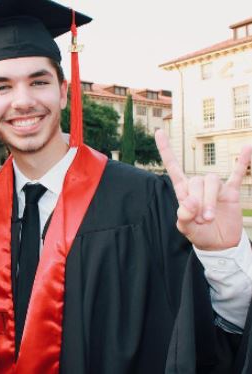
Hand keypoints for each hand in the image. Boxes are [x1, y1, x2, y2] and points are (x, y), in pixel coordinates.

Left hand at [155, 130, 251, 249]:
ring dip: (210, 200)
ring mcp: (215, 188)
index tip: (158, 132)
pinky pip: (237, 173)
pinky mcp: (231, 192)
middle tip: (200, 220)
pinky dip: (243, 161)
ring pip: (212, 181)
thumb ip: (184, 218)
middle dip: (198, 201)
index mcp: (183, 192)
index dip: (166, 150)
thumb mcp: (186, 230)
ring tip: (209, 218)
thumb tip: (189, 203)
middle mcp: (198, 187)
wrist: (219, 244)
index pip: (173, 167)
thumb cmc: (199, 235)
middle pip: (197, 180)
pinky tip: (247, 148)